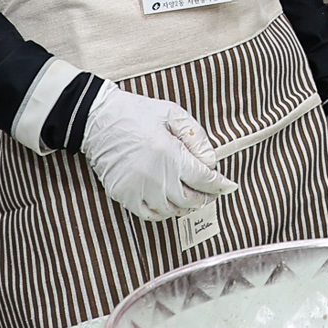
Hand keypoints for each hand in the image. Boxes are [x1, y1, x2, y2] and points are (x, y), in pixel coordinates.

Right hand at [80, 82, 236, 220]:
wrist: (98, 119)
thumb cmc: (137, 112)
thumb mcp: (173, 114)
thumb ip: (196, 137)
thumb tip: (211, 162)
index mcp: (169, 153)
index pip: (203, 178)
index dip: (219, 184)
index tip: (228, 186)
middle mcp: (155, 176)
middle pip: (191, 199)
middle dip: (206, 197)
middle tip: (212, 192)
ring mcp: (139, 189)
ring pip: (173, 210)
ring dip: (187, 206)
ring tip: (192, 197)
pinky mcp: (124, 195)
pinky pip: (150, 214)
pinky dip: (165, 213)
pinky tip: (170, 203)